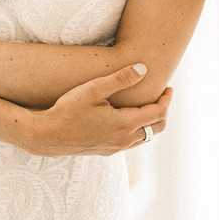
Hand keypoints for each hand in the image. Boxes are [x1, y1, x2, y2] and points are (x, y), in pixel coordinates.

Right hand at [29, 64, 172, 155]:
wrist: (49, 136)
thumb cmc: (69, 109)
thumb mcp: (94, 88)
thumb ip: (120, 79)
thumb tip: (144, 68)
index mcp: (124, 124)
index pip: (157, 113)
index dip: (166, 100)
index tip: (169, 87)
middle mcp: (124, 139)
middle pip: (156, 128)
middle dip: (163, 111)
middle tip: (162, 95)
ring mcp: (116, 148)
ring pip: (144, 137)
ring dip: (151, 122)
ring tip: (148, 104)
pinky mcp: (107, 151)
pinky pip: (132, 142)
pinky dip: (139, 129)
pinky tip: (128, 118)